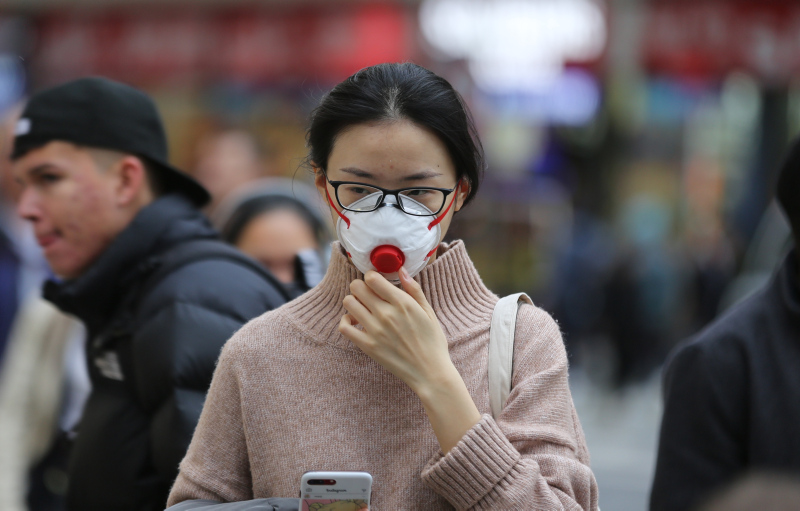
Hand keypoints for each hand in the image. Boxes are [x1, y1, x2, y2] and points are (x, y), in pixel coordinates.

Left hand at [338, 267, 452, 392]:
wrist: (430, 372)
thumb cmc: (432, 341)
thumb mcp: (428, 312)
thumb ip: (413, 289)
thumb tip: (401, 269)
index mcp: (402, 303)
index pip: (372, 278)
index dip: (371, 276)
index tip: (376, 282)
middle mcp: (386, 314)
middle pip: (356, 287)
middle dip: (361, 286)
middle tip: (368, 294)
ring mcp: (375, 330)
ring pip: (348, 303)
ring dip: (353, 302)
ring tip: (362, 308)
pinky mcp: (367, 346)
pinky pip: (344, 327)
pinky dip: (346, 321)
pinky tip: (356, 322)